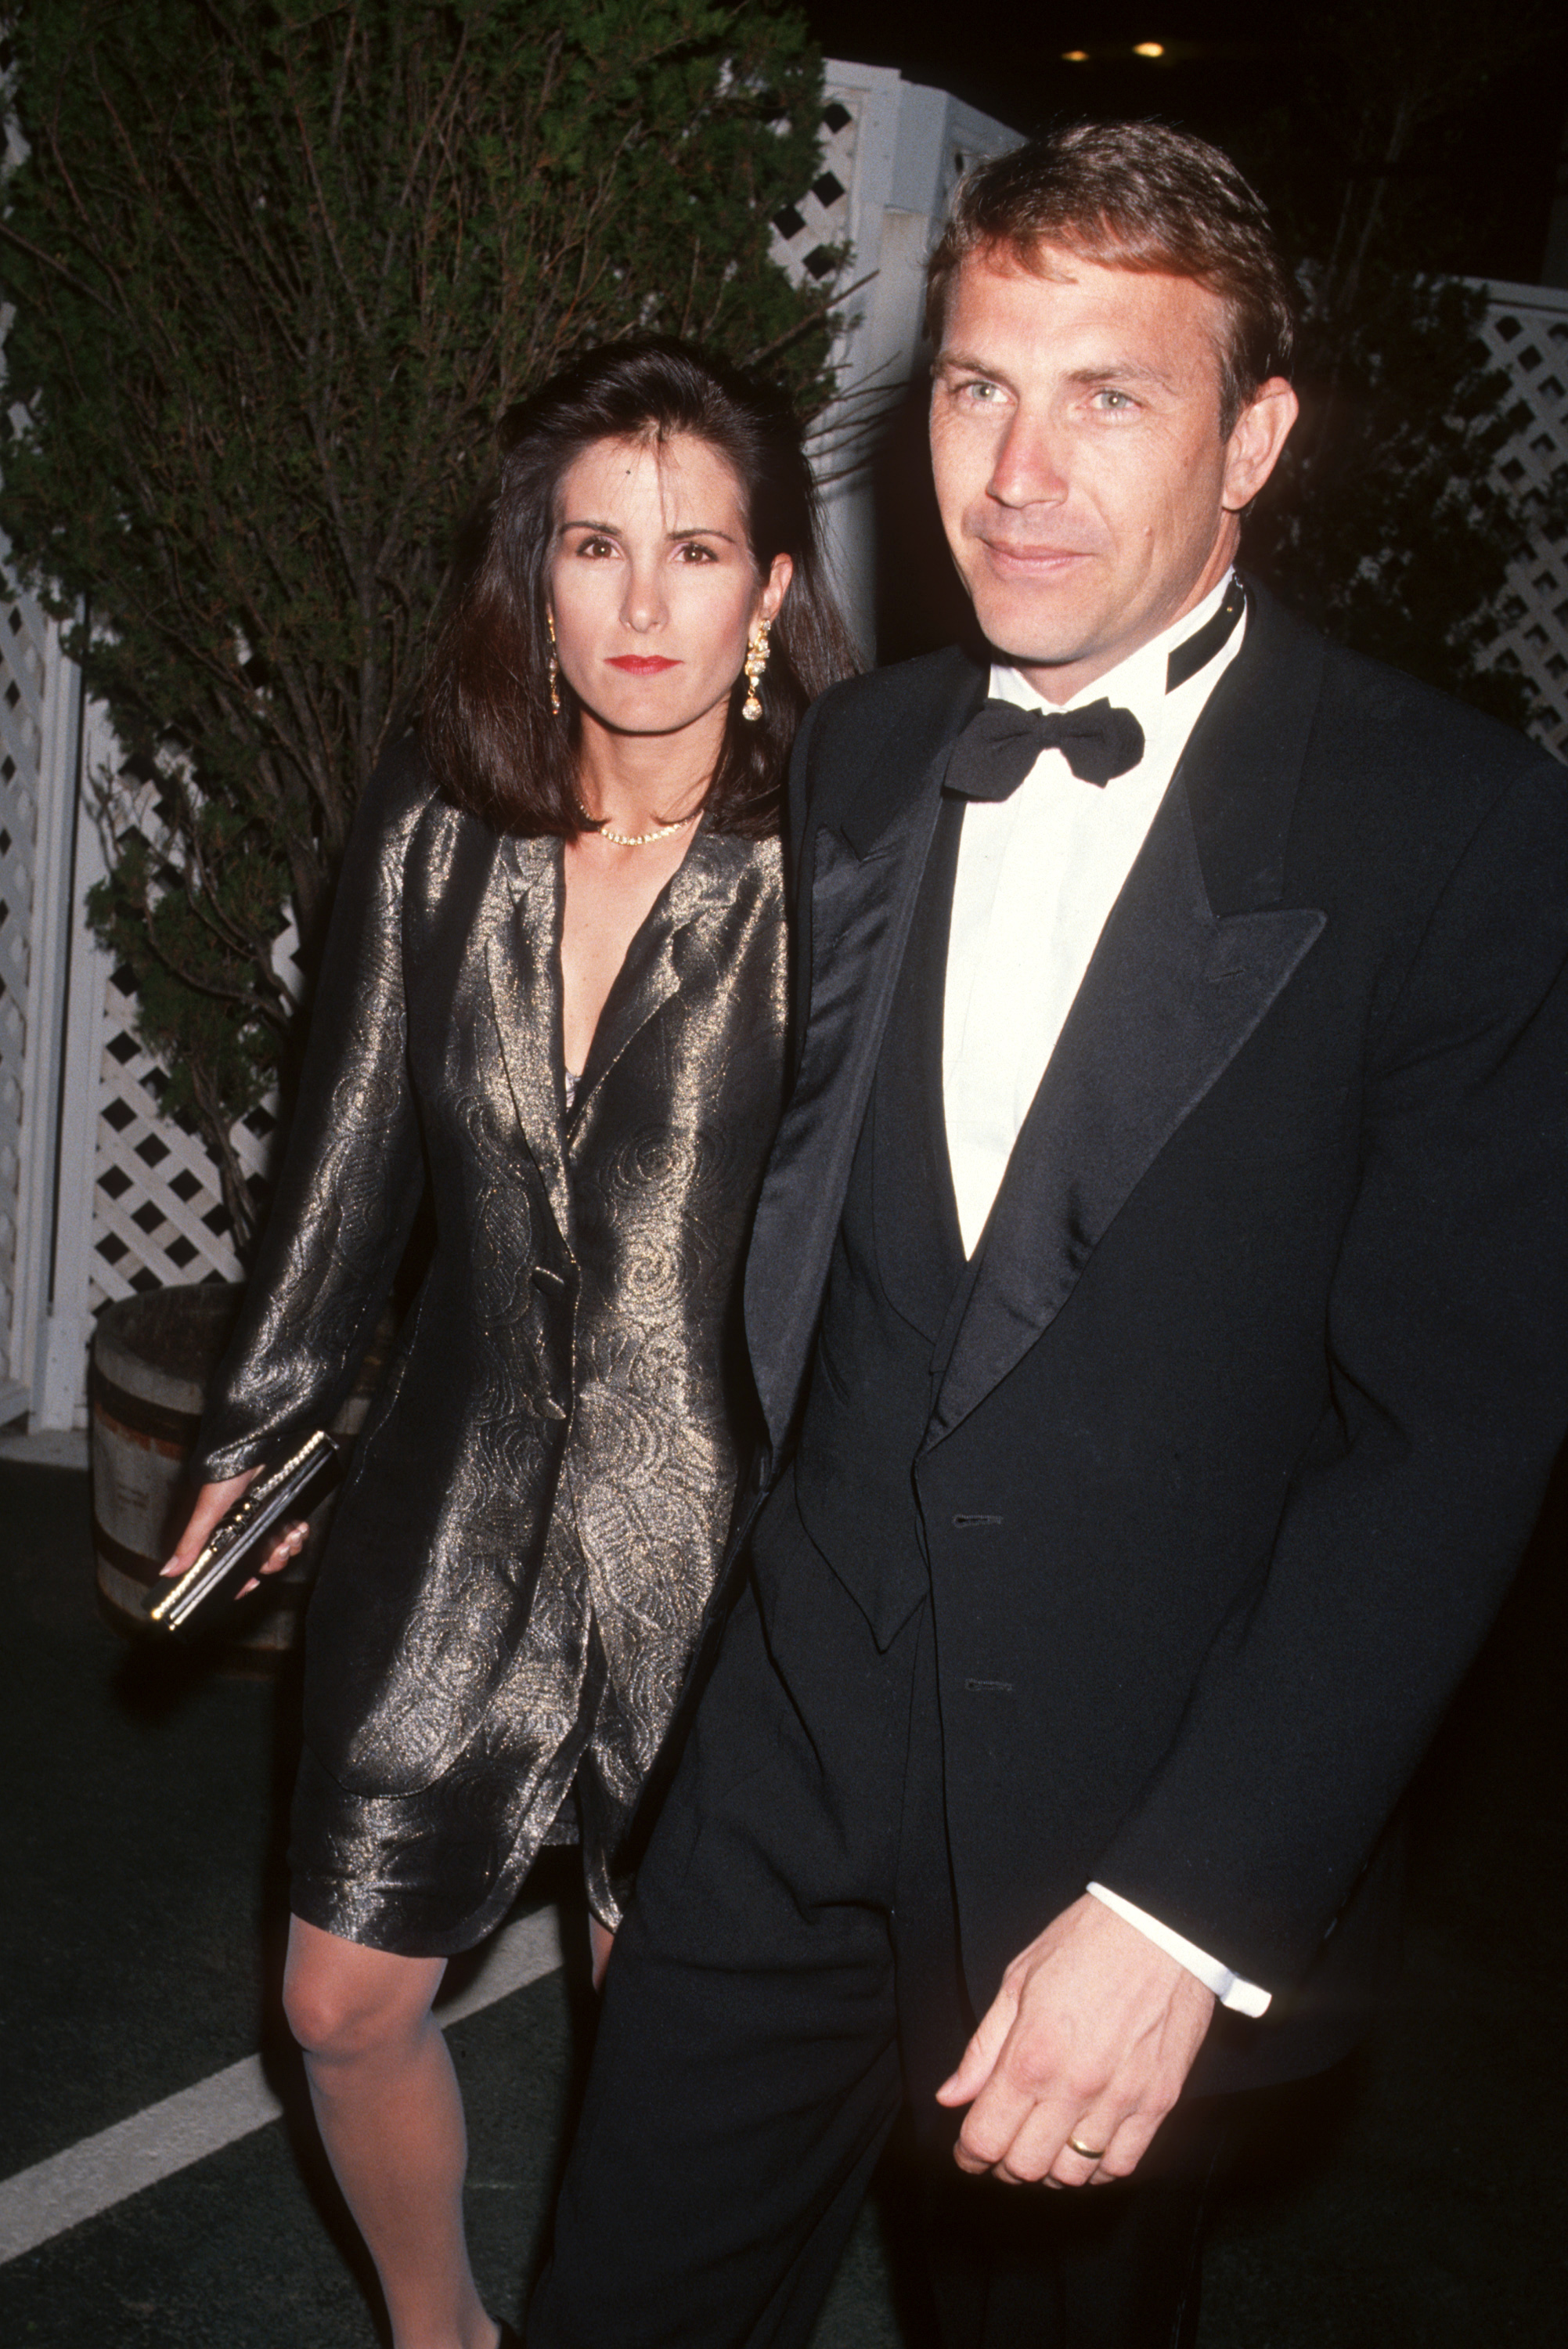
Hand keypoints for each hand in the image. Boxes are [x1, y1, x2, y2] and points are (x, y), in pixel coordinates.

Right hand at [160, 1471, 309, 1599]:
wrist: (254, 1449)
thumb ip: (190, 1543)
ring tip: (288, 1535)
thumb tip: (167, 1572)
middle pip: (262, 1564)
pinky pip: (297, 1533)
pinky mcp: (285, 1511)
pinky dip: (299, 1533)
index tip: (253, 1582)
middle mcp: (246, 1532)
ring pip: (282, 1550)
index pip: (233, 1571)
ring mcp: (267, 1522)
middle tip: (276, 1550)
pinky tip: (298, 1526)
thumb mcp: (206, 1512)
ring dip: (288, 1547)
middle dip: (271, 1562)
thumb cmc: (224, 1479)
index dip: (242, 1583)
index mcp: (225, 1538)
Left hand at [935, 1893, 1214, 2188]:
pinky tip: (1086, 2145)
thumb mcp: (1017, 1981)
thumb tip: (951, 2096)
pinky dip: (1098, 2168)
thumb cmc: (1085, 1942)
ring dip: (1050, 2170)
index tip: (968, 2152)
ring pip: (1074, 2175)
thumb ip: (983, 2048)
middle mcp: (1074, 2087)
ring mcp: (1121, 2099)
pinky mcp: (1159, 2101)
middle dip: (1004, 2165)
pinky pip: (1122, 2164)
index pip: (986, 2138)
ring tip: (1044, 2144)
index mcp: (1031, 2055)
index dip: (969, 2155)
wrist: (1160, 1926)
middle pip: (1026, 2167)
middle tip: (1004, 2145)